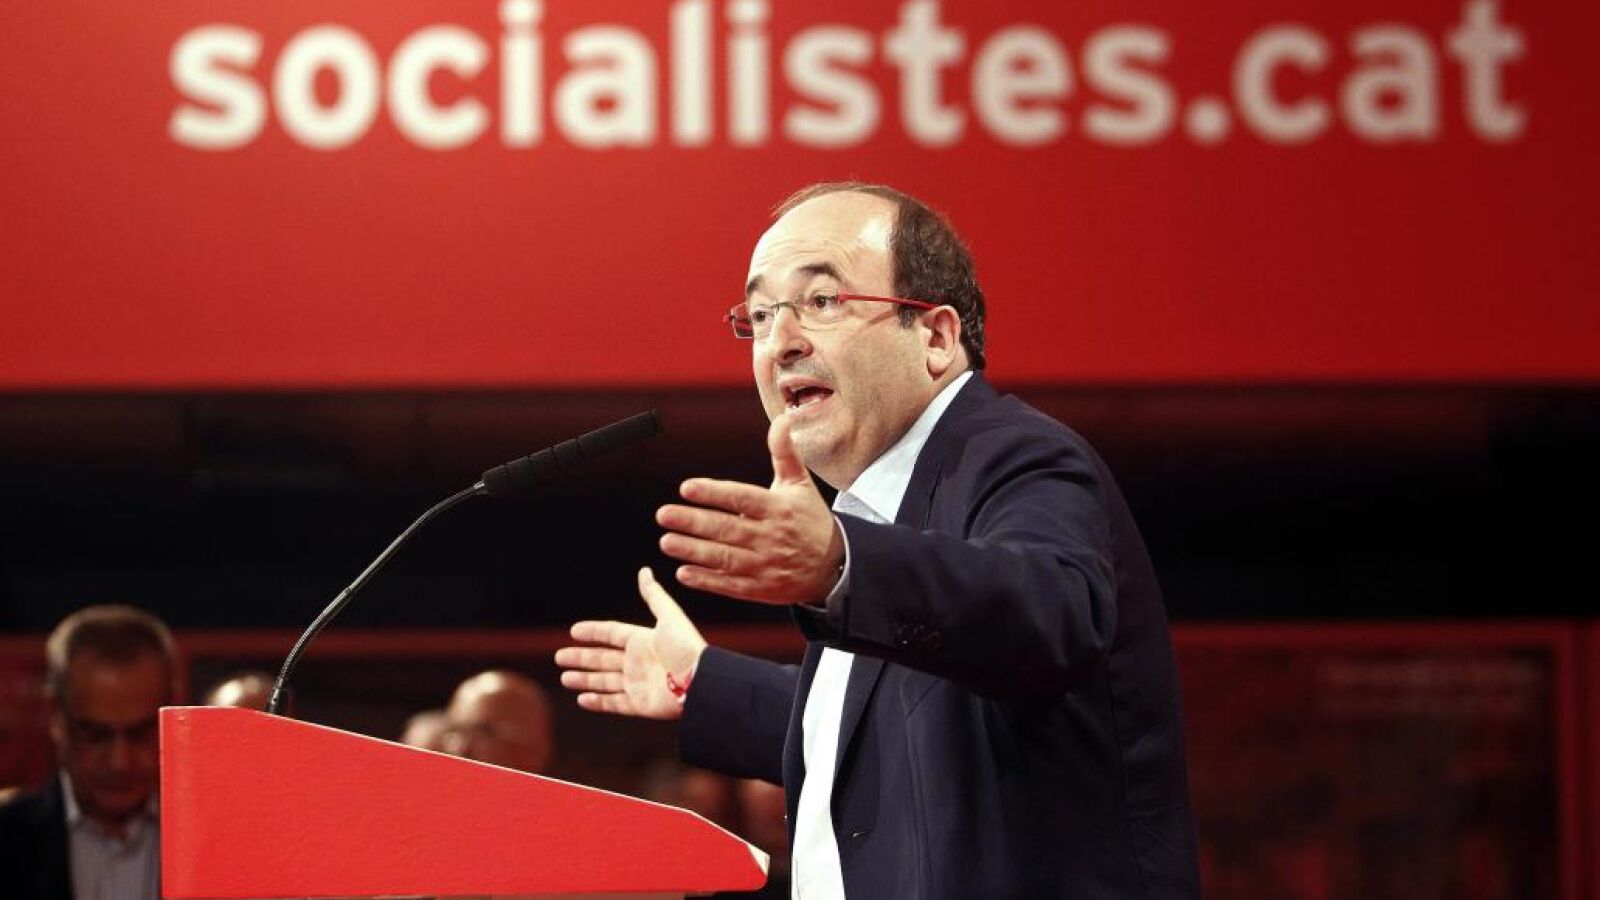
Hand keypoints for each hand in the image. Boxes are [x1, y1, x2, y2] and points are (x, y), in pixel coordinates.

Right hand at [555, 567, 707, 719]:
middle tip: (559, 656)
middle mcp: (638, 662)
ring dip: (584, 679)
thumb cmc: (686, 647)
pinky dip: (597, 702)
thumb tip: (644, 570)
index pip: (611, 634)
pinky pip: (614, 703)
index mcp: (643, 640)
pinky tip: (581, 699)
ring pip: (604, 681)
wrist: (699, 681)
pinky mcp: (640, 705)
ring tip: (564, 677)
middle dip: (581, 658)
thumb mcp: (669, 616)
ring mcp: (638, 684)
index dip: (593, 632)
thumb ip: (654, 595)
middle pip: (603, 658)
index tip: (574, 631)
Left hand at [657, 414, 844, 604]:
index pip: (741, 498)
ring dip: (693, 551)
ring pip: (724, 558)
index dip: (713, 493)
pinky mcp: (761, 589)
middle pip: (727, 528)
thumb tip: (782, 419)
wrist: (834, 566)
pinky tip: (683, 573)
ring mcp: (765, 565)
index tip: (686, 487)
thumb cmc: (809, 519)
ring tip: (667, 542)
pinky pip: (730, 585)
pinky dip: (706, 580)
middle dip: (693, 522)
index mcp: (777, 508)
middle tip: (664, 514)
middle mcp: (770, 537)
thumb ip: (784, 452)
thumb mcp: (800, 484)